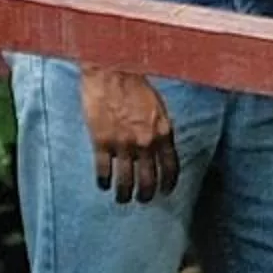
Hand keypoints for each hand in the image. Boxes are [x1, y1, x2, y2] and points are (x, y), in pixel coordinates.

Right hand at [82, 66, 179, 202]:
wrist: (112, 73)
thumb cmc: (136, 85)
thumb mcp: (158, 108)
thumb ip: (159, 130)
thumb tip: (160, 148)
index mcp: (163, 133)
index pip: (170, 167)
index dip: (168, 183)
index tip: (165, 191)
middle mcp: (146, 143)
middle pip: (149, 179)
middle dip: (146, 194)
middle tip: (143, 200)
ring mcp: (123, 144)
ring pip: (126, 180)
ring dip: (124, 194)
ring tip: (122, 199)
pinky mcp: (102, 143)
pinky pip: (104, 170)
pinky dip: (104, 181)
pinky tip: (103, 185)